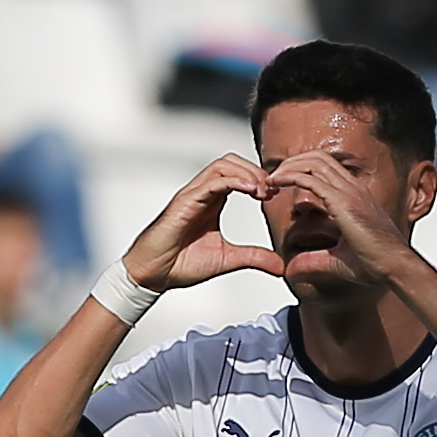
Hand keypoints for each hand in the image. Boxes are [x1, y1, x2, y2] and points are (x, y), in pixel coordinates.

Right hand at [123, 156, 284, 291]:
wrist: (154, 274)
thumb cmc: (182, 263)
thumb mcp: (228, 259)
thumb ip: (254, 258)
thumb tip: (282, 266)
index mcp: (213, 200)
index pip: (239, 175)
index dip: (259, 180)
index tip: (276, 195)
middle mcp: (203, 192)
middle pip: (232, 162)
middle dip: (256, 171)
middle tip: (273, 190)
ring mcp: (193, 194)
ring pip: (223, 165)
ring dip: (247, 173)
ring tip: (264, 190)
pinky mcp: (185, 201)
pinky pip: (211, 181)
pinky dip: (233, 181)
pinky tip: (251, 191)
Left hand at [260, 150, 414, 288]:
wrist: (394, 268)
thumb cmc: (375, 265)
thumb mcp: (336, 263)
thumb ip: (313, 261)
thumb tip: (291, 269)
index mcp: (355, 196)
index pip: (326, 169)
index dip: (302, 171)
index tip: (282, 184)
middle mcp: (353, 188)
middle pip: (318, 158)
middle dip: (292, 163)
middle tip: (272, 178)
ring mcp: (349, 192)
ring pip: (313, 162)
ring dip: (288, 167)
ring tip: (270, 179)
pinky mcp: (342, 201)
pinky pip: (310, 178)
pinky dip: (289, 176)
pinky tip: (275, 183)